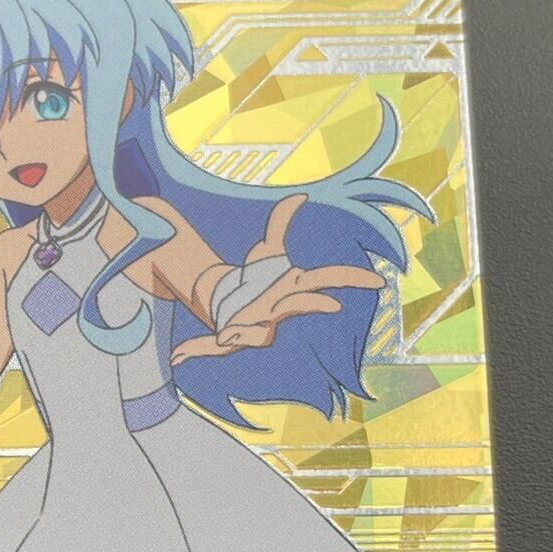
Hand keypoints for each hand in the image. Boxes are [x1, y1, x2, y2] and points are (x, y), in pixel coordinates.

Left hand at [171, 194, 383, 364]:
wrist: (233, 301)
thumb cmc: (258, 279)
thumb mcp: (266, 251)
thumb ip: (280, 223)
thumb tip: (299, 197)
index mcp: (291, 288)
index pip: (326, 281)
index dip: (350, 279)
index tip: (373, 280)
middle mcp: (280, 311)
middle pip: (300, 309)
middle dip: (314, 305)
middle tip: (334, 304)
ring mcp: (257, 328)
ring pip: (258, 334)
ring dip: (242, 334)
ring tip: (224, 334)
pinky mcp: (232, 339)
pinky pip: (217, 347)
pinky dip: (198, 349)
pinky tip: (178, 354)